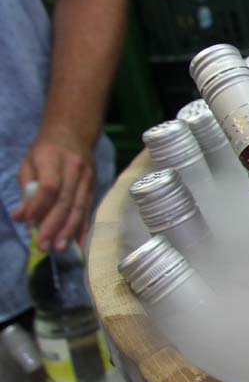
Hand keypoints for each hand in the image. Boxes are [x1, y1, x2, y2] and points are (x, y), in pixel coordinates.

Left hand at [11, 129, 95, 251]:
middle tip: (44, 246)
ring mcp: (88, 178)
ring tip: (59, 248)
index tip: (29, 223)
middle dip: (54, 225)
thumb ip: (26, 189)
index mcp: (53, 159)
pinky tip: (79, 243)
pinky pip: (88, 209)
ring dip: (69, 230)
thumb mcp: (29, 163)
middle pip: (65, 201)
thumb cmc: (46, 149)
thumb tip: (21, 217)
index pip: (49, 187)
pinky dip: (83, 227)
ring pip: (79, 207)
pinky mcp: (95, 187)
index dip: (40, 206)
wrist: (74, 133)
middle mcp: (74, 169)